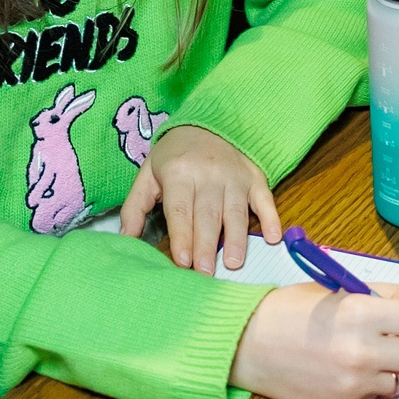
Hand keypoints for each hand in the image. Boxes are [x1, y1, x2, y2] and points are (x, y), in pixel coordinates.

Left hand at [120, 123, 279, 272]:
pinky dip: (271, 218)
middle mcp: (208, 174)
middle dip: (207, 246)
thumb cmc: (174, 158)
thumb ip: (135, 207)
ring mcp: (235, 176)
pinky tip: (274, 238)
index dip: (182, 236)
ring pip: (235, 211)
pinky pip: (265, 199)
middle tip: (205, 274)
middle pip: (208, 215)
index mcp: (179, 172)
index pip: (180, 210)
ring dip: (236, 239)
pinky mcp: (255, 178)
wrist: (207, 124)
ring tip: (234, 264)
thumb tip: (124, 240)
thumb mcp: (148, 175)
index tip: (183, 261)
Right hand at [231, 282, 398, 398]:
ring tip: (374, 356)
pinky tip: (350, 370)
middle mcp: (363, 351)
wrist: (247, 344)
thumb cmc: (288, 310)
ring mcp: (355, 382)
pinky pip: (379, 394)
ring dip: (398, 368)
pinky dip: (373, 383)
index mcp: (362, 313)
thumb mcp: (334, 289)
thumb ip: (375, 297)